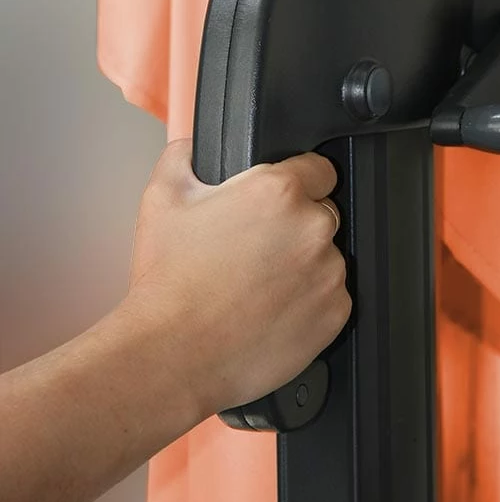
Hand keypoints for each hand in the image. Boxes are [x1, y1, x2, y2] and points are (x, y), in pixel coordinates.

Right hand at [124, 139, 350, 419]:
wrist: (173, 354)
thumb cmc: (170, 282)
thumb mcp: (162, 199)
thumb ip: (182, 157)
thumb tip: (191, 147)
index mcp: (278, 191)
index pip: (319, 168)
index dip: (298, 180)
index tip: (281, 198)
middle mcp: (312, 228)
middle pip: (323, 212)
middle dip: (296, 224)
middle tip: (256, 247)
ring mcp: (329, 273)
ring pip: (327, 256)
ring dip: (304, 264)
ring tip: (259, 283)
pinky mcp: (334, 314)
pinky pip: (332, 296)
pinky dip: (310, 300)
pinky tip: (271, 308)